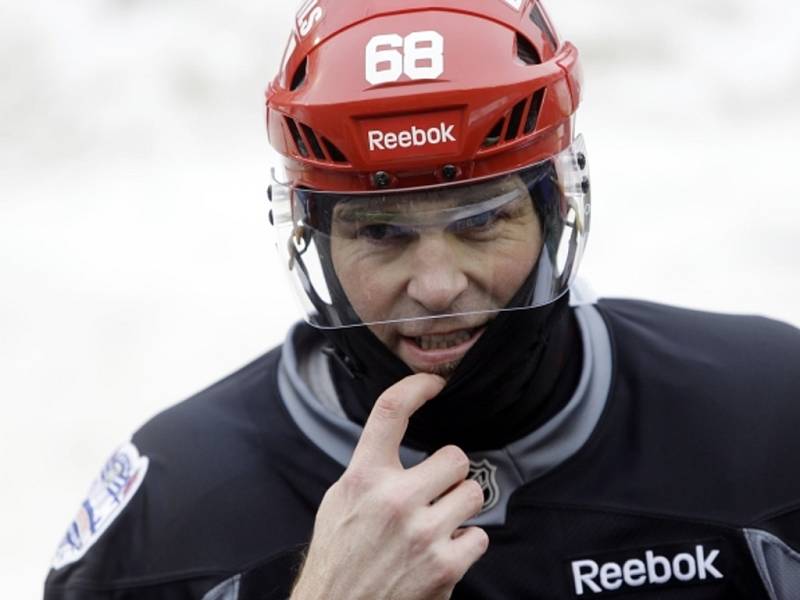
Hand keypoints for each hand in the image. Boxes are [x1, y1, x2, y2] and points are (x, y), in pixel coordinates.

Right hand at [291, 373, 488, 599]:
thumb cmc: (339, 558)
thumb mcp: (340, 501)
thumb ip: (369, 469)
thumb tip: (394, 434)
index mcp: (363, 478)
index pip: (390, 411)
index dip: (416, 387)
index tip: (433, 384)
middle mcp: (394, 500)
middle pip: (455, 456)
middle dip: (450, 474)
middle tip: (436, 491)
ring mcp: (422, 533)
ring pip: (473, 493)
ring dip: (461, 507)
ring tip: (439, 523)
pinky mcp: (444, 566)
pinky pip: (480, 535)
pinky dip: (466, 544)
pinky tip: (442, 552)